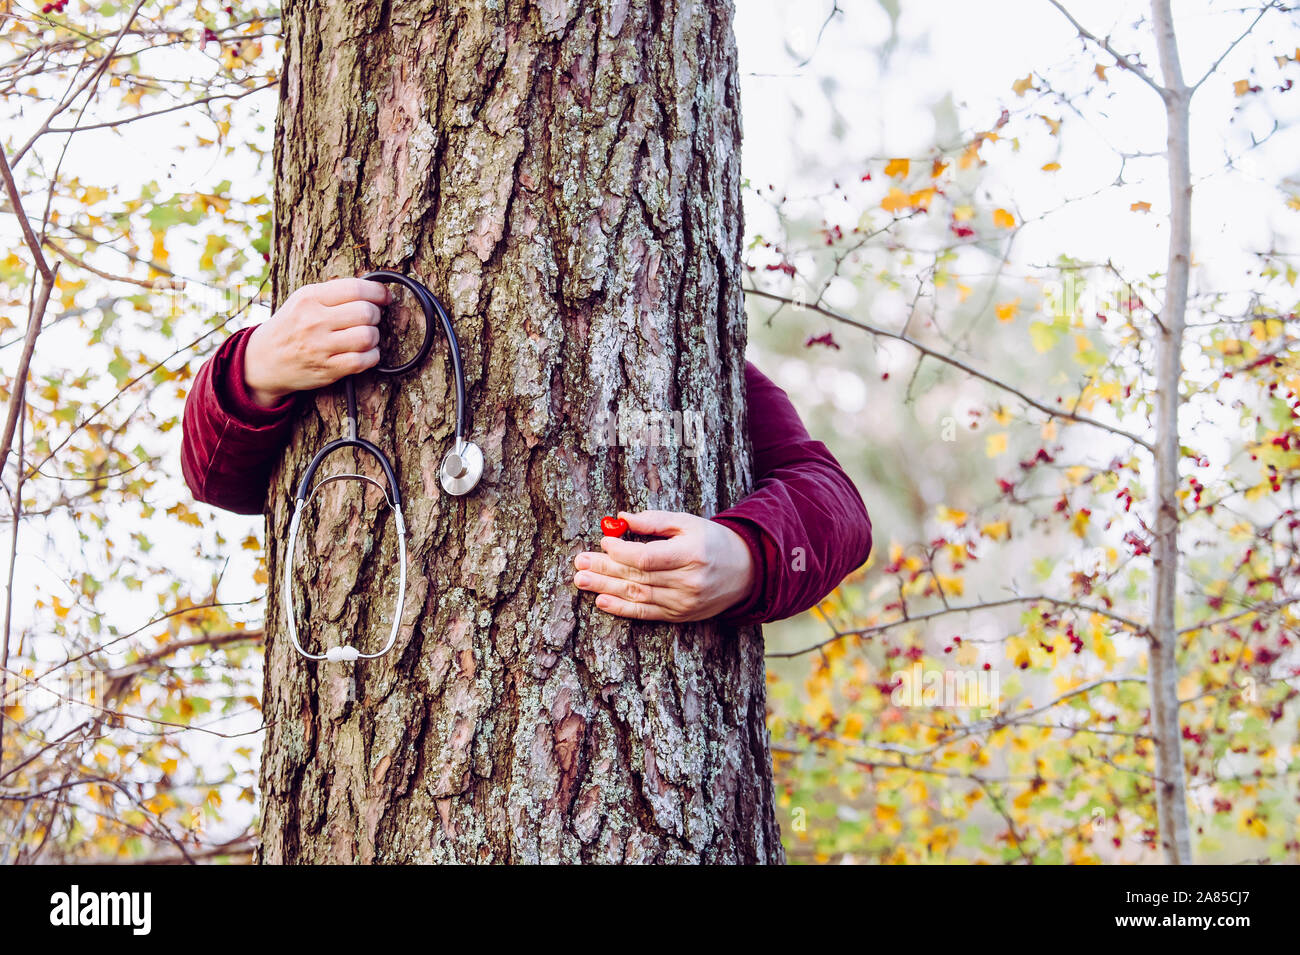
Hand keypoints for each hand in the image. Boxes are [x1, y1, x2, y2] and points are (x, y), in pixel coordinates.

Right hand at [243, 277, 392, 407]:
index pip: (356, 288)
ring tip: (365, 336)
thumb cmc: (290, 326)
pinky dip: (372, 356)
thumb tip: (373, 290)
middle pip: (366, 312)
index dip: (378, 292)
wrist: (263, 360)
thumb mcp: (302, 300)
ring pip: (368, 336)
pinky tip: (365, 352)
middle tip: (370, 319)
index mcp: (309, 298)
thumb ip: (333, 293)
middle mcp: (314, 321)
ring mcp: (320, 347)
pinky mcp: (327, 369)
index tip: (385, 296)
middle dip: (376, 315)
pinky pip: (364, 361)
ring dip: (374, 336)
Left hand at [572, 510, 754, 621]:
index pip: (647, 557)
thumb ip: (654, 521)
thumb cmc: (712, 541)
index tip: (604, 541)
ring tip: (581, 580)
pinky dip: (622, 609)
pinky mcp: (680, 616)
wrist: (745, 572)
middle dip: (605, 569)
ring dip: (605, 588)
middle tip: (580, 563)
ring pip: (637, 596)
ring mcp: (684, 602)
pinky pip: (646, 614)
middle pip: (638, 577)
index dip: (621, 551)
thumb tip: (621, 518)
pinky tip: (602, 601)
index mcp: (692, 553)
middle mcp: (688, 581)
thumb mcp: (688, 523)